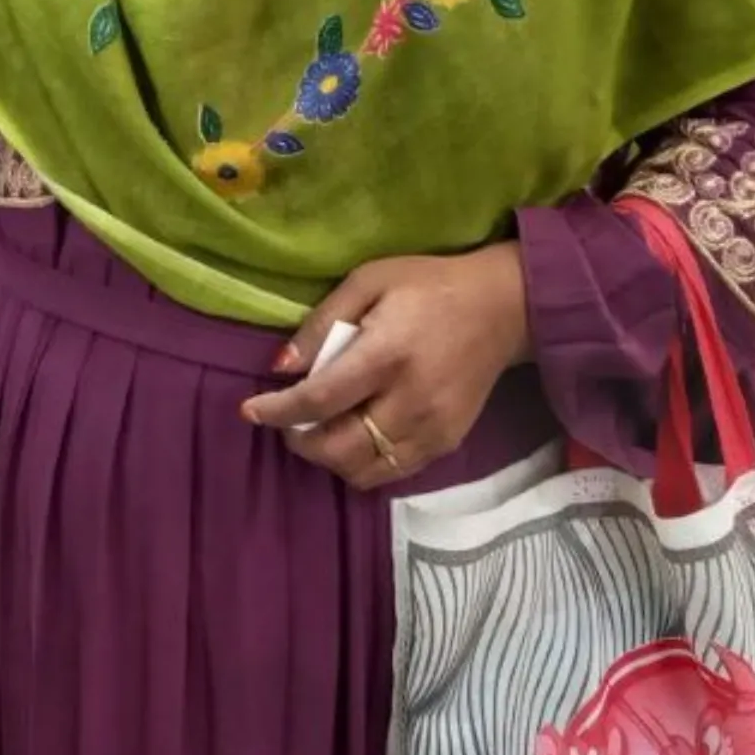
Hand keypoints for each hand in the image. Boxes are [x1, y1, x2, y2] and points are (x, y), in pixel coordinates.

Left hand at [239, 245, 530, 492]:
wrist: (504, 307)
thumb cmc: (429, 285)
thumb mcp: (369, 280)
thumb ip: (321, 323)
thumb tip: (280, 367)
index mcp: (388, 354)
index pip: (321, 400)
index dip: (278, 412)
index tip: (250, 411)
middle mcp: (410, 400)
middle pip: (338, 449)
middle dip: (299, 442)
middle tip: (287, 422)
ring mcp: (432, 429)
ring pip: (362, 472)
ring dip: (328, 459)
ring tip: (319, 431)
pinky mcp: (447, 444)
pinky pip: (391, 473)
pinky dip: (361, 465)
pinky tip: (353, 438)